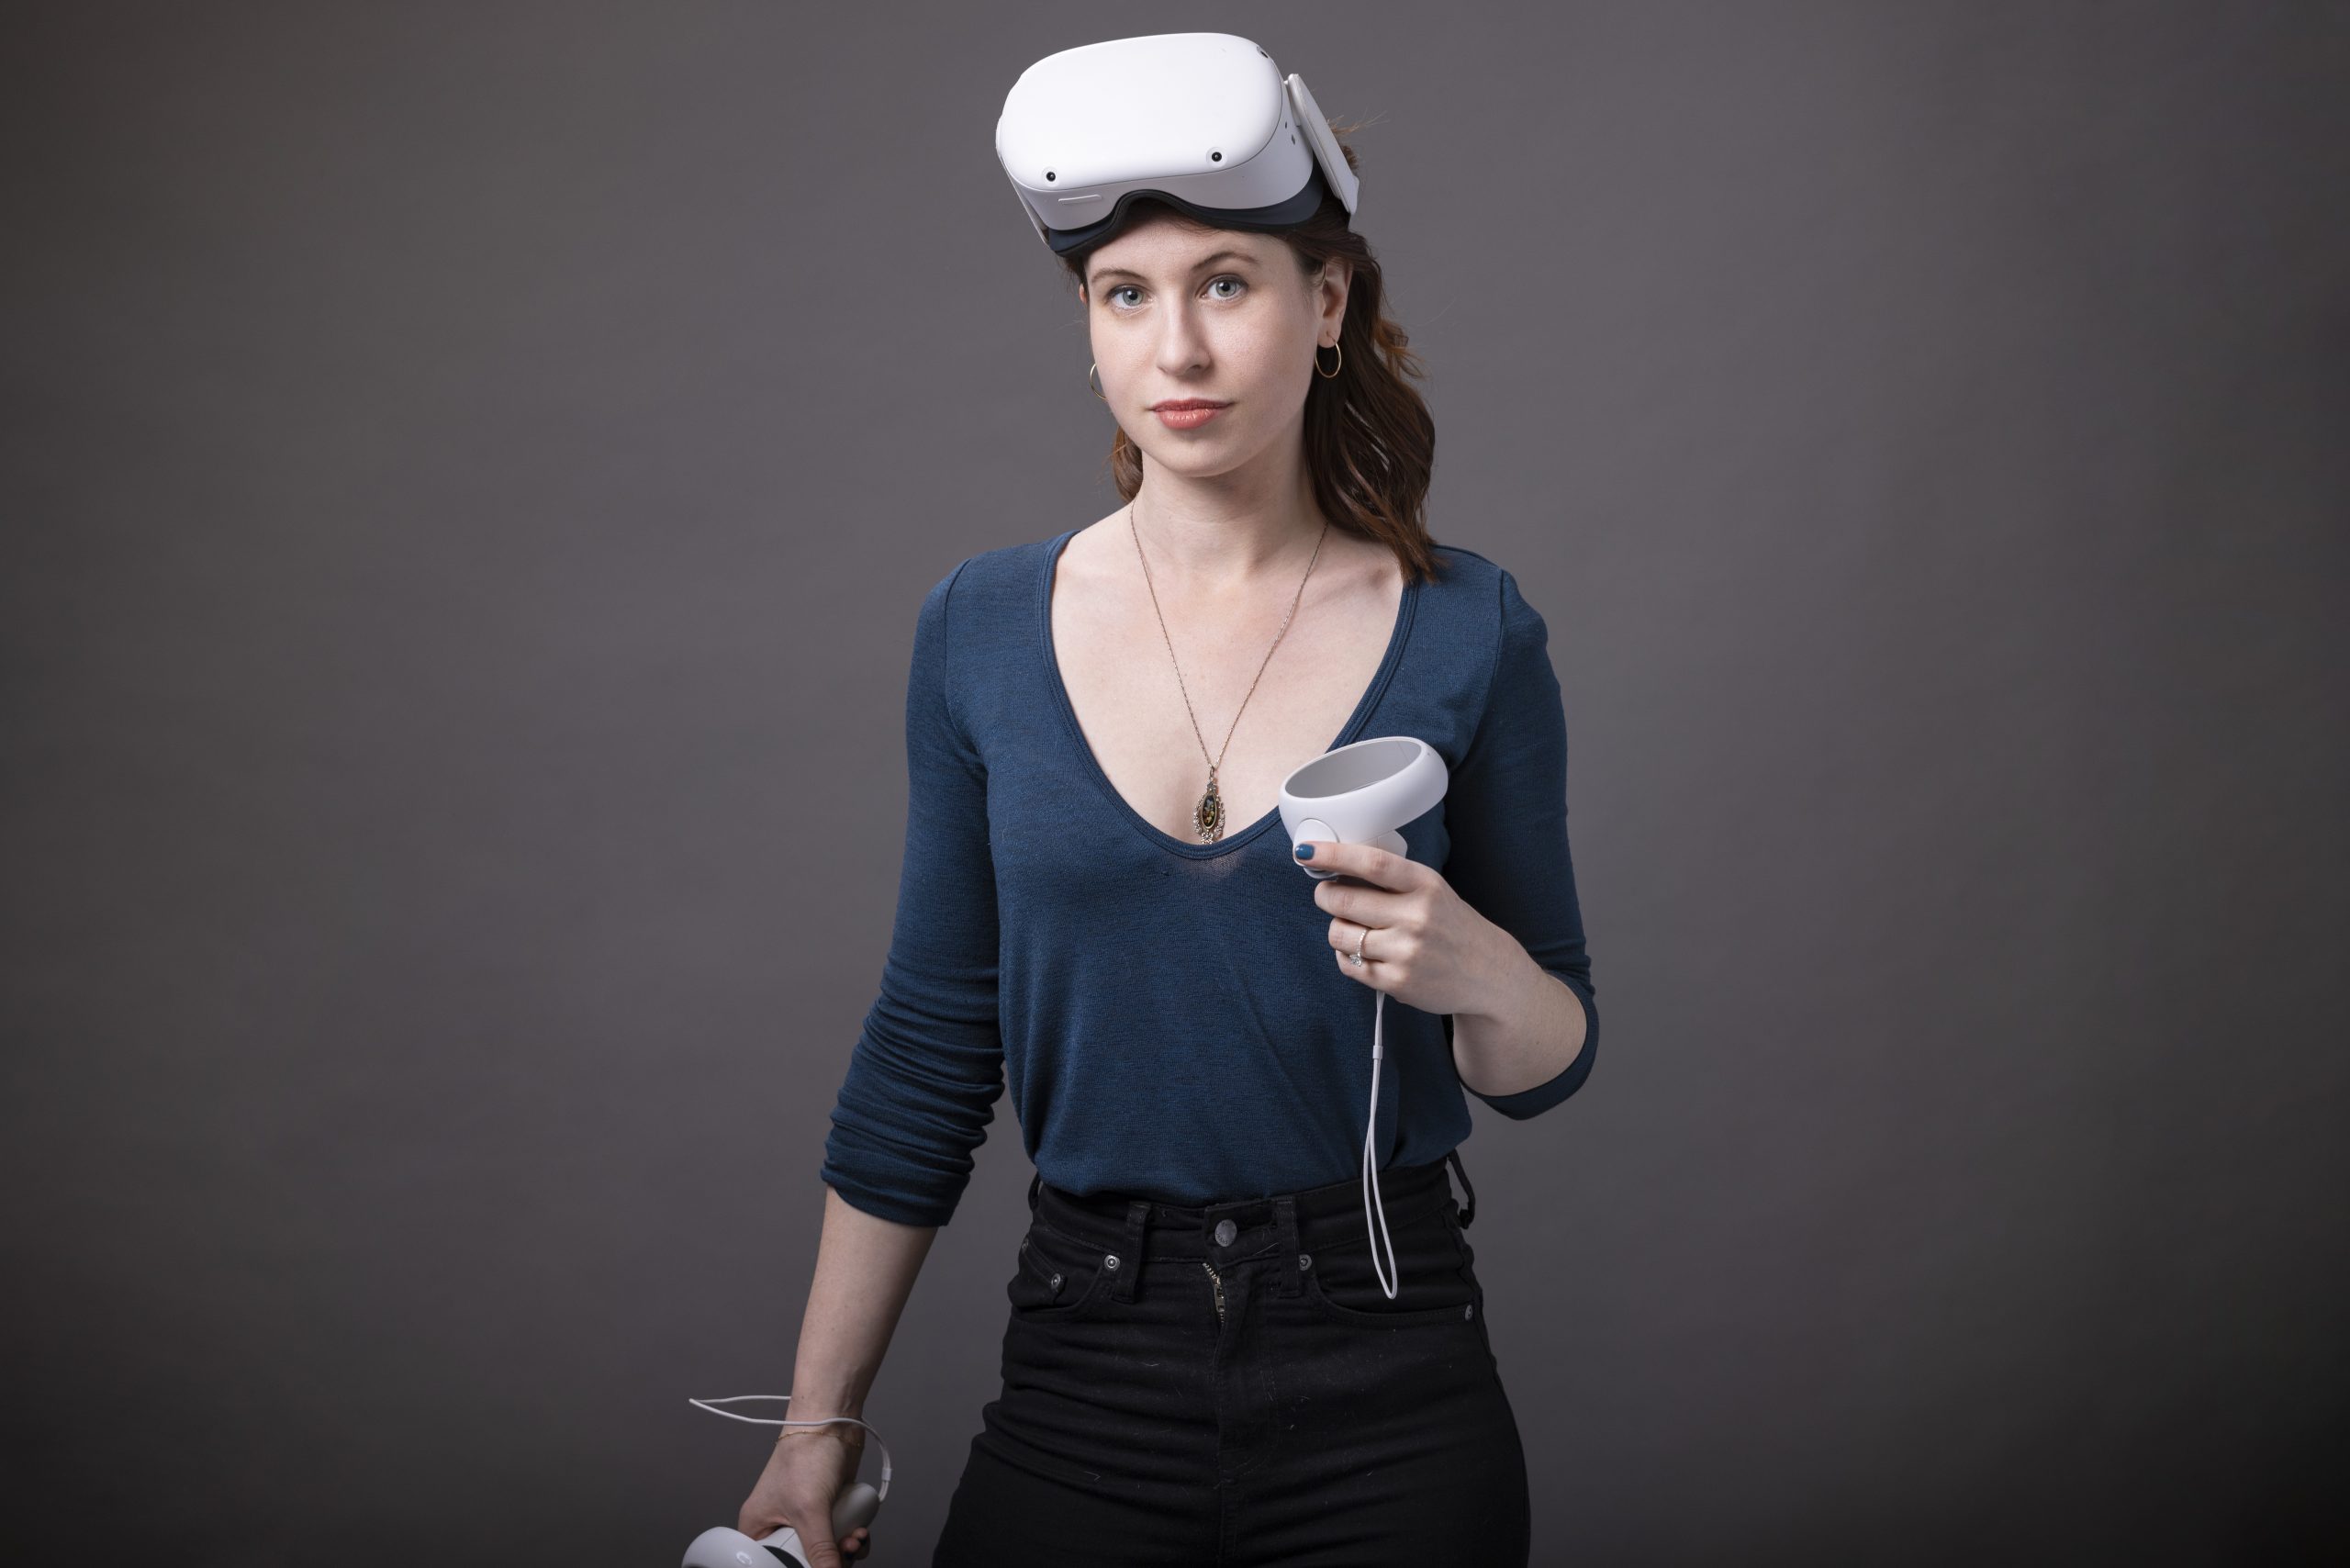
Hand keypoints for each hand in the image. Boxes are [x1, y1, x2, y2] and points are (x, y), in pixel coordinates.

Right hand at [737, 1422, 871, 1565]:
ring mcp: (807, 1518)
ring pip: (827, 1551)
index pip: (774, 1564)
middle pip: (805, 1561)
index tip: (816, 1566)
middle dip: (830, 1559)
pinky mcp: (829, 1510)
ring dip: (847, 1549)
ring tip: (856, 1536)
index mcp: (759, 1528)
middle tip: (844, 1550)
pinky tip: (860, 1529)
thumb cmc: (805, 1454)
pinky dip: (853, 1536)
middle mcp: (781, 1525)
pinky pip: (841, 1537)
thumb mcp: (809, 1510)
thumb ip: (820, 1550)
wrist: (833, 1423)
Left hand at [1298, 838, 1513, 1018]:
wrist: (1488, 973)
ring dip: (1337, 929)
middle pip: (1343, 900)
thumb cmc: (1450, 925)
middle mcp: (1416, 916)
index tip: (1306, 851)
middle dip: (1325, 895)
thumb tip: (1335, 866)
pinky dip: (1347, 957)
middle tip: (1327, 895)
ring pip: (1339, 934)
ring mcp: (1406, 951)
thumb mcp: (1432, 890)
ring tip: (1355, 928)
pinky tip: (1365, 952)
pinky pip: (1347, 964)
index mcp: (1424, 884)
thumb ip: (1392, 879)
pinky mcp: (1396, 981)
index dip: (1333, 854)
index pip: (1371, 863)